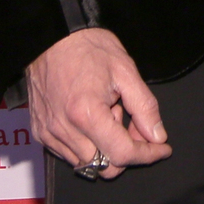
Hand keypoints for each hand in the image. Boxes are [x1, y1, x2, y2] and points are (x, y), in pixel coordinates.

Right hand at [24, 28, 171, 179]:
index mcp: (86, 114)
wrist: (52, 36)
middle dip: (126, 151)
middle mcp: (64, 130)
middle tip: (133, 122)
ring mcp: (49, 134)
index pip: (122, 154)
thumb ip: (144, 107)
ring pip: (87, 164)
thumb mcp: (125, 71)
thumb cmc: (88, 47)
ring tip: (109, 113)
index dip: (148, 154)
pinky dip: (88, 145)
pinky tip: (93, 117)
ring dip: (106, 148)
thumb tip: (157, 136)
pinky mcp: (41, 132)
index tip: (162, 148)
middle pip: (104, 167)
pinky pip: (69, 154)